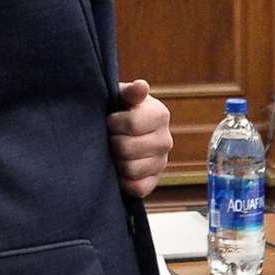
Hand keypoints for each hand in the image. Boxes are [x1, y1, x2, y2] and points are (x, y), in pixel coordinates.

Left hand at [106, 79, 171, 200]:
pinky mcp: (154, 181)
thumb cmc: (119, 110)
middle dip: (111, 143)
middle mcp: (166, 140)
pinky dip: (123, 181)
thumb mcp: (122, 96)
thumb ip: (130, 92)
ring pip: (131, 170)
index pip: (131, 124)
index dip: (113, 123)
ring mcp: (161, 162)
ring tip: (112, 152)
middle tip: (109, 137)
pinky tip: (118, 169)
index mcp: (160, 115)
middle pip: (127, 149)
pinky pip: (138, 188)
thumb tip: (141, 86)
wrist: (120, 131)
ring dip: (115, 162)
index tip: (109, 120)